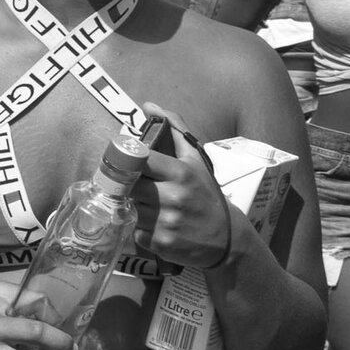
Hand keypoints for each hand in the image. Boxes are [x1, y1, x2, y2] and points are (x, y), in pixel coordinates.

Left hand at [131, 107, 235, 271]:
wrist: (226, 238)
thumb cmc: (206, 194)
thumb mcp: (196, 160)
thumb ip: (175, 130)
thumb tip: (149, 106)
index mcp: (181, 172)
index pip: (140, 160)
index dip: (127, 160)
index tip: (123, 161)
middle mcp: (173, 197)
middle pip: (129, 185)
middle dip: (127, 185)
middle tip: (131, 184)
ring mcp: (166, 222)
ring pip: (130, 208)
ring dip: (133, 206)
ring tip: (146, 205)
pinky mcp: (159, 243)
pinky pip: (135, 230)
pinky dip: (138, 227)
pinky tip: (153, 224)